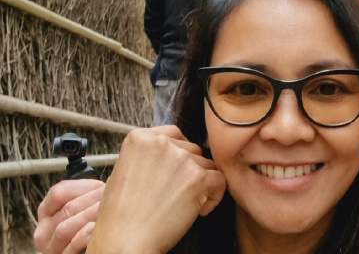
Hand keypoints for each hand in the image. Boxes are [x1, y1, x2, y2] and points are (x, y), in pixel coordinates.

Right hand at [34, 179, 104, 253]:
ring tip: (103, 210)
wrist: (85, 247)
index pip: (59, 193)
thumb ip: (89, 192)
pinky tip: (94, 229)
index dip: (82, 188)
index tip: (101, 186)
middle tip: (110, 196)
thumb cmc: (85, 221)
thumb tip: (113, 181)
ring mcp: (51, 246)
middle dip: (91, 201)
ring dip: (87, 217)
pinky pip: (69, 248)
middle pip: (67, 210)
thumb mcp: (82, 204)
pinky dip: (82, 237)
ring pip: (64, 229)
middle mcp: (44, 229)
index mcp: (47, 210)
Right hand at [87, 126, 226, 253]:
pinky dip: (214, 196)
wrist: (125, 241)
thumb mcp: (122, 172)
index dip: (178, 154)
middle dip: (189, 170)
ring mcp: (181, 159)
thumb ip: (146, 157)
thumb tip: (165, 155)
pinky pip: (220, 180)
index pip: (174, 134)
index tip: (174, 171)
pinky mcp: (198, 178)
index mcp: (140, 138)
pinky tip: (198, 210)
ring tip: (182, 204)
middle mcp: (161, 143)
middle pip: (192, 149)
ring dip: (200, 184)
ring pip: (207, 164)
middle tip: (175, 193)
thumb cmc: (120, 215)